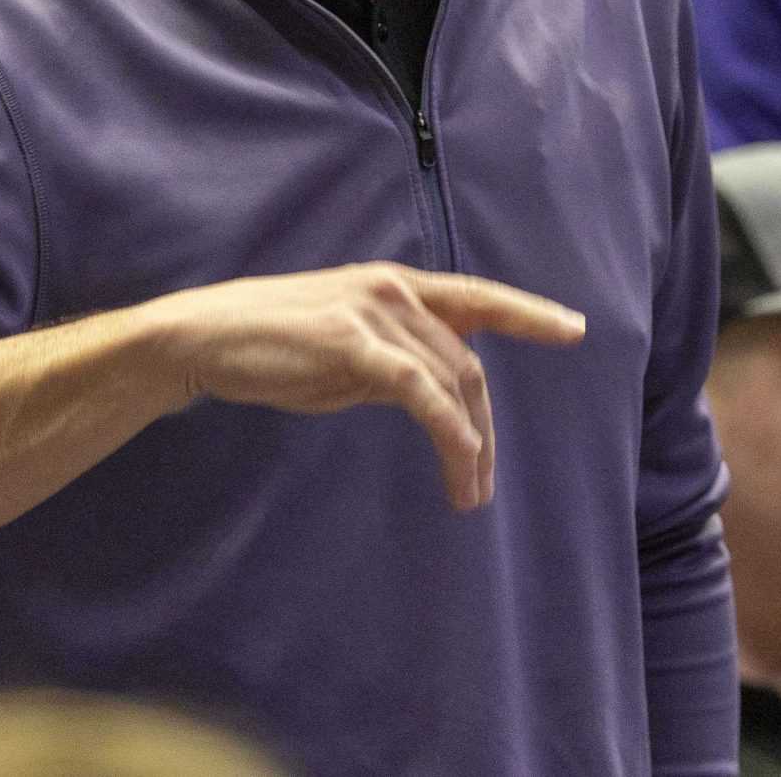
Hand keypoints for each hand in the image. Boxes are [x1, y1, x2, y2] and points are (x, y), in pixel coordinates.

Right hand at [144, 263, 585, 511]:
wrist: (206, 335)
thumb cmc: (272, 343)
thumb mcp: (345, 345)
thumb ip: (391, 359)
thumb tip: (428, 393)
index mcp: (395, 285)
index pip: (477, 297)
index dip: (528, 313)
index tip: (574, 329)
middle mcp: (395, 291)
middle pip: (468, 364)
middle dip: (485, 429)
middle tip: (484, 484)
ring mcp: (375, 314)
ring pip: (451, 382)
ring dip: (470, 445)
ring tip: (469, 494)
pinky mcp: (354, 345)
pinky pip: (420, 393)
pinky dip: (448, 430)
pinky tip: (460, 464)